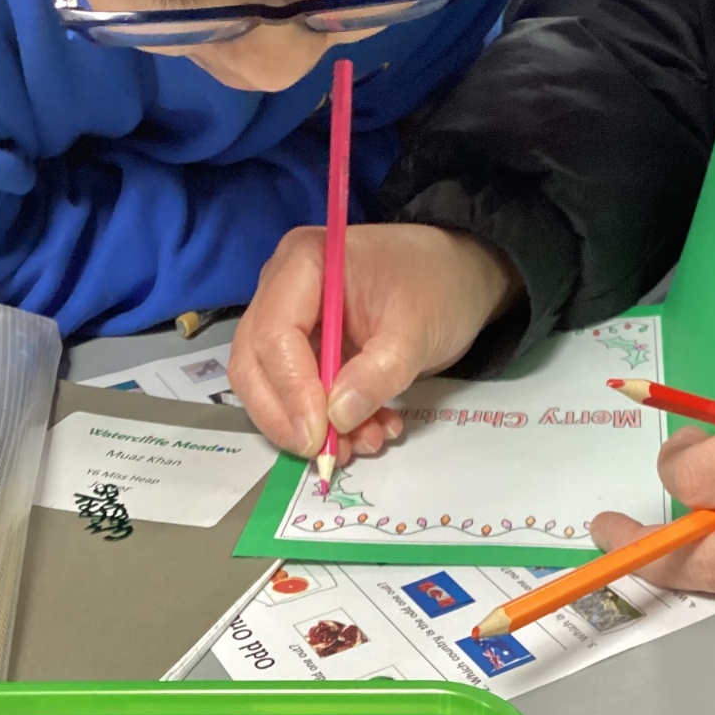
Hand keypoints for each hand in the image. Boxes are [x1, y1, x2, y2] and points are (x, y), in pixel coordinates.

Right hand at [229, 223, 520, 462]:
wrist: (459, 276)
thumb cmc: (438, 285)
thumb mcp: (417, 330)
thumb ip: (379, 373)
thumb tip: (336, 418)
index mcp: (304, 262)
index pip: (274, 334)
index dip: (292, 390)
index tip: (322, 435)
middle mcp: (282, 288)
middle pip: (255, 365)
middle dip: (290, 417)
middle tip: (333, 452)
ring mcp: (290, 319)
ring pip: (272, 387)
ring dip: (311, 426)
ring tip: (367, 441)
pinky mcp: (305, 348)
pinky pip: (297, 394)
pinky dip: (328, 421)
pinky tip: (371, 430)